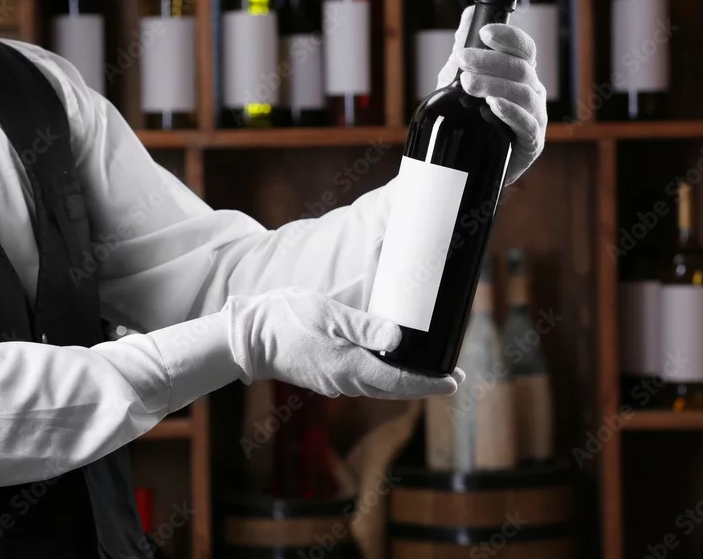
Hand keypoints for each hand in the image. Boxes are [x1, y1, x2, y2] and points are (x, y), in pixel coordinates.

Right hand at [225, 287, 463, 399]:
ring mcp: (332, 382)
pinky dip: (382, 377)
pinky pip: (361, 381)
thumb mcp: (329, 314)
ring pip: (377, 387)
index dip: (430, 383)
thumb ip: (365, 327)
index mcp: (350, 367)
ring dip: (403, 382)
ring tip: (424, 372)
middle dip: (422, 384)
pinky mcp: (323, 376)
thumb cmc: (286, 319)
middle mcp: (345, 381)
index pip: (400, 383)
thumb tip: (400, 340)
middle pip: (393, 389)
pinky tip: (386, 365)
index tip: (455, 381)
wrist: (247, 338)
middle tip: (449, 377)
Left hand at [437, 5, 547, 184]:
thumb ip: (466, 50)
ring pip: (522, 93)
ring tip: (467, 82)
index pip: (524, 49)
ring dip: (494, 84)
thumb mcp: (458, 81)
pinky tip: (494, 105)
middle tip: (462, 59)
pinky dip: (510, 111)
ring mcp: (534, 118)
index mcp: (520, 75)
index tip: (484, 32)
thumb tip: (469, 12)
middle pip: (520, 68)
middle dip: (490, 60)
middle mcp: (532, 93)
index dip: (508, 37)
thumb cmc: (467, 118)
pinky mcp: (530, 143)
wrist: (463, 163)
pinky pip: (526, 124)